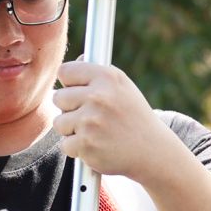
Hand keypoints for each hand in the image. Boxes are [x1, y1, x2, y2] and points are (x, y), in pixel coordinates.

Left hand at [52, 61, 190, 185]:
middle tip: (89, 117)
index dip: (69, 84)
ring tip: (94, 133)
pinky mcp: (86, 144)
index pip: (65, 72)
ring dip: (72, 130)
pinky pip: (66, 145)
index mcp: (107, 77)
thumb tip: (77, 59)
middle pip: (58, 97)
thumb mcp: (123, 88)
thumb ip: (98, 74)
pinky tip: (96, 146)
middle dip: (69, 109)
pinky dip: (78, 149)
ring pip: (59, 122)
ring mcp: (91, 121)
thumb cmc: (134, 117)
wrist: (152, 151)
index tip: (78, 93)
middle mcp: (98, 96)